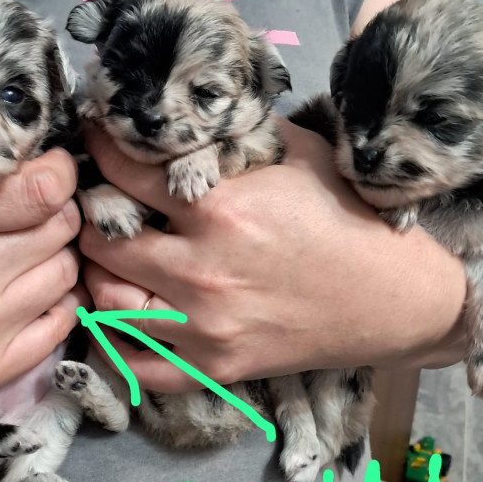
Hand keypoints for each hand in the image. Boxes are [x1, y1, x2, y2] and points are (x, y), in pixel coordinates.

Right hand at [0, 147, 84, 457]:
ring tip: (29, 253)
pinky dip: (57, 302)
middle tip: (37, 212)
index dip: (57, 174)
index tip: (51, 170)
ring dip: (56, 258)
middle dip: (56, 213)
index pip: (39, 190)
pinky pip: (58, 327)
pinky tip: (34, 292)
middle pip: (59, 231)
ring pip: (65, 277)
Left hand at [80, 120, 468, 392]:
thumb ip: (239, 135)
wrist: (392, 301)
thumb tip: (190, 114)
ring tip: (106, 257)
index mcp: (222, 210)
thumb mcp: (301, 155)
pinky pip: (140, 367)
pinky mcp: (215, 366)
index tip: (94, 140)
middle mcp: (202, 273)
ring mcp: (204, 328)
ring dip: (97, 276)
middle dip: (90, 217)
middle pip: (103, 243)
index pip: (126, 172)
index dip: (100, 149)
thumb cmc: (348, 221)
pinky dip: (117, 345)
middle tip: (95, 205)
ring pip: (108, 304)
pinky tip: (117, 319)